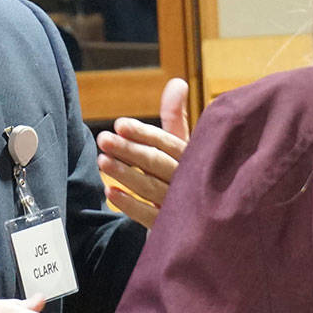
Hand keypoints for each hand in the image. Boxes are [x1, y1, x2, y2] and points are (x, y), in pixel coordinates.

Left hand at [96, 77, 189, 227]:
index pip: (167, 143)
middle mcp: (192, 181)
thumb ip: (176, 117)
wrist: (211, 225)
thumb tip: (176, 82)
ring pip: (150, 188)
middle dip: (128, 150)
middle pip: (156, 163)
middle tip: (103, 139)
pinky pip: (150, 217)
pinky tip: (110, 192)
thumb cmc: (192, 176)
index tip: (120, 124)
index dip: (143, 133)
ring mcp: (184, 207)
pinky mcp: (174, 229)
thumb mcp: (185, 146)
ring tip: (101, 161)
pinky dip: (130, 205)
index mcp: (196, 158)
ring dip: (125, 174)